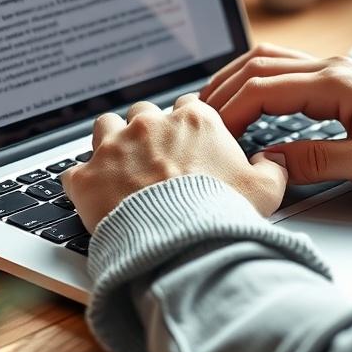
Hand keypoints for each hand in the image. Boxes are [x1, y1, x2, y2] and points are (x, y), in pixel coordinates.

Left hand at [61, 95, 287, 231]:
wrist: (181, 245)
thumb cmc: (223, 214)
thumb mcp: (266, 190)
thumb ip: (272, 169)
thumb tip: (275, 162)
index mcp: (193, 120)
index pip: (186, 107)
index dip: (187, 125)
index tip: (187, 143)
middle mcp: (150, 125)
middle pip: (142, 113)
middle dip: (146, 131)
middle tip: (153, 159)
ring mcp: (114, 148)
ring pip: (104, 127)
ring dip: (110, 144)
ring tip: (118, 168)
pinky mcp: (87, 177)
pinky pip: (75, 172)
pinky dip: (83, 183)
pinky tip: (92, 197)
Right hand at [200, 44, 351, 192]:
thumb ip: (319, 161)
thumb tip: (268, 162)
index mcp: (335, 83)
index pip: (262, 88)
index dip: (230, 112)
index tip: (211, 137)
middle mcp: (330, 68)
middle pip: (257, 66)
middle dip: (221, 91)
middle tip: (196, 119)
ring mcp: (334, 70)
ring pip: (268, 61)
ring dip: (236, 80)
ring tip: (212, 107)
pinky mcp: (340, 81)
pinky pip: (285, 70)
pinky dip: (256, 80)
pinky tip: (248, 99)